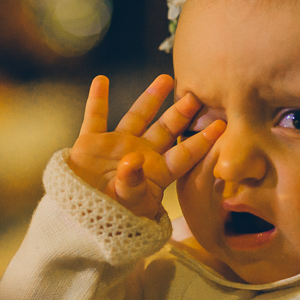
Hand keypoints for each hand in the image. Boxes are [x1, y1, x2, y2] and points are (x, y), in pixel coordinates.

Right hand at [68, 74, 224, 218]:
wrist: (78, 221)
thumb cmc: (111, 218)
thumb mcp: (127, 203)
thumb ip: (131, 182)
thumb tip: (133, 159)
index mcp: (156, 172)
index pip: (184, 154)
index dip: (202, 140)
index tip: (221, 127)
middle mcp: (140, 154)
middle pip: (166, 129)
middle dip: (181, 113)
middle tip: (197, 95)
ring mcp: (116, 146)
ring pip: (136, 117)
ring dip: (150, 98)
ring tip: (166, 78)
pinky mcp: (91, 144)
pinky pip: (94, 117)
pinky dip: (96, 99)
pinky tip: (101, 80)